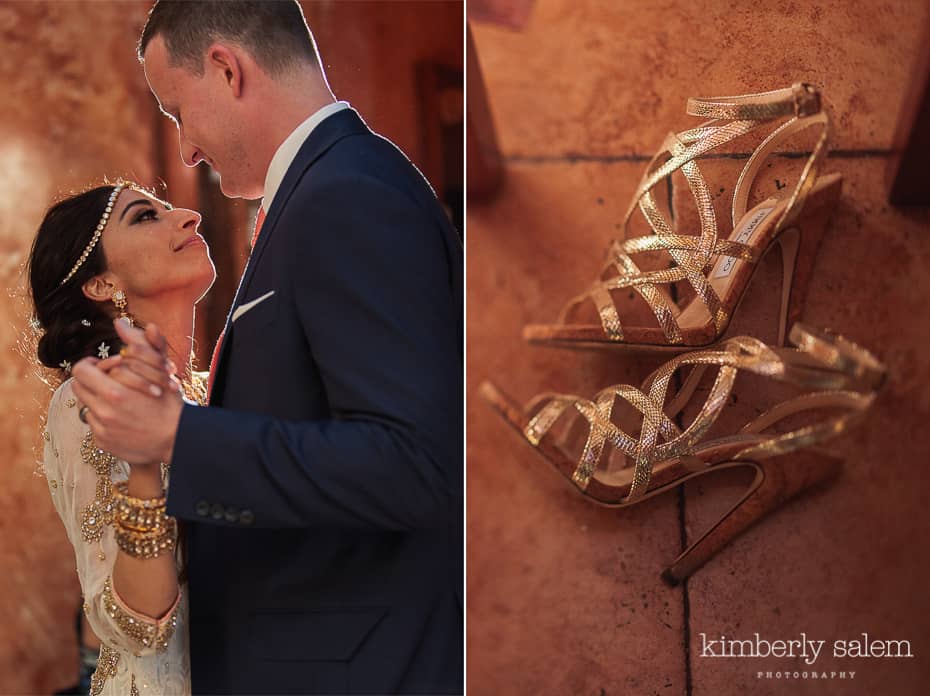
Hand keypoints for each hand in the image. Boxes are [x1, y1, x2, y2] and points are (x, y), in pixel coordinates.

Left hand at [71, 320, 184, 465]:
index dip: (90, 365)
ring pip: (86, 406)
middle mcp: (103, 412)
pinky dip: (105, 419)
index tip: (102, 366)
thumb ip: (139, 344)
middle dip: (92, 381)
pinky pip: (94, 425)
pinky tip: (123, 418)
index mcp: (114, 392)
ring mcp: (102, 429)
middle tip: (109, 380)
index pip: (81, 371)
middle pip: (78, 388)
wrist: (178, 439)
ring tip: (118, 400)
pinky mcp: (104, 443)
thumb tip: (120, 322)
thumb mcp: (159, 370)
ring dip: (98, 400)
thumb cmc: (170, 403)